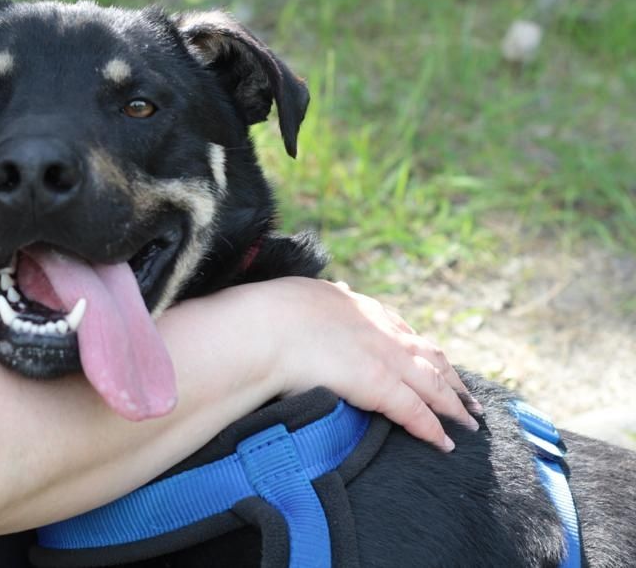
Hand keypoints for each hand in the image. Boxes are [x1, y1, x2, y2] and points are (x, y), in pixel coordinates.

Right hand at [253, 277, 481, 451]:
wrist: (263, 326)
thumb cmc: (268, 312)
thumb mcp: (301, 293)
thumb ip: (321, 297)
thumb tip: (332, 288)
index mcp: (357, 306)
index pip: (399, 328)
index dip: (418, 347)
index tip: (430, 359)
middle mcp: (380, 328)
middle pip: (428, 355)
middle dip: (450, 376)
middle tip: (466, 395)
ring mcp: (384, 356)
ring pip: (433, 383)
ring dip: (454, 404)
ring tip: (468, 421)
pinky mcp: (380, 384)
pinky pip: (416, 412)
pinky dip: (433, 429)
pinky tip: (445, 443)